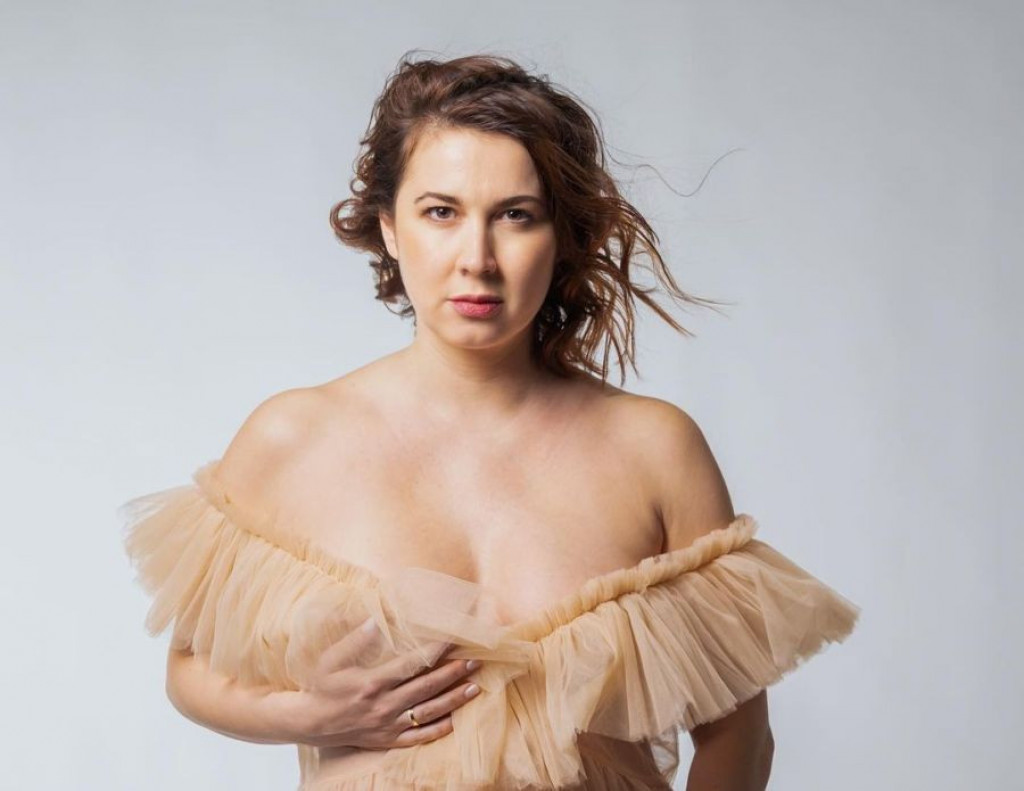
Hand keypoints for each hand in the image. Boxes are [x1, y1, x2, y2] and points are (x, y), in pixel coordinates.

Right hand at [293, 618, 481, 748]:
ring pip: (429, 713)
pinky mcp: (388, 740)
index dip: (436, 650)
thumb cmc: (322, 685)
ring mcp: (388, 725)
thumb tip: (379, 619)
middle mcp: (384, 706)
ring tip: (474, 687)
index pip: (412, 664)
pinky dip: (439, 729)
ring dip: (454, 699)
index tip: (454, 638)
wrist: (310, 722)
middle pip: (427, 688)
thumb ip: (357, 639)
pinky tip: (456, 719)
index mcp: (373, 682)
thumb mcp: (332, 659)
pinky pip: (419, 738)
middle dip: (453, 673)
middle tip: (475, 661)